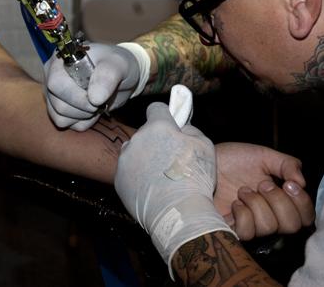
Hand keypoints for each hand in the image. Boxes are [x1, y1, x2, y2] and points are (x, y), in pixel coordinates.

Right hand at [45, 43, 139, 130]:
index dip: (77, 96)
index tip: (98, 98)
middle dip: (85, 107)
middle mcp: (52, 76)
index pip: (56, 83)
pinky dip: (83, 121)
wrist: (121, 78)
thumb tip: (94, 98)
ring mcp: (53, 94)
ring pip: (60, 118)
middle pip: (58, 105)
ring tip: (97, 103)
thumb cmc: (118, 66)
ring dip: (84, 115)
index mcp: (61, 60)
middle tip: (101, 100)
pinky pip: (67, 125)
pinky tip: (92, 110)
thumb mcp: (119, 65)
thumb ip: (107, 76)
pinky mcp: (58, 109)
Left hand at [115, 102, 233, 266]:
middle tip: (170, 159)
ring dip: (144, 157)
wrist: (179, 214)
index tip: (170, 124)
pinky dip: (137, 176)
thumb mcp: (205, 146)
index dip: (164, 115)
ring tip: (160, 177)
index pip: (156, 108)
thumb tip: (181, 127)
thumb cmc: (195, 179)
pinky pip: (128, 170)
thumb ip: (191, 130)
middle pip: (145, 133)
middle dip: (155, 141)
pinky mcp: (118, 179)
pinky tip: (151, 188)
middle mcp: (137, 139)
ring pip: (134, 151)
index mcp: (158, 127)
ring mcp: (125, 160)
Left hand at [213, 142, 314, 239]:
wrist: (205, 162)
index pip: (306, 216)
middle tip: (262, 185)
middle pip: (292, 226)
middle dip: (278, 201)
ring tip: (243, 190)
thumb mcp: (263, 155)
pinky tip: (234, 203)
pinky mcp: (233, 230)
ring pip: (269, 227)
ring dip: (256, 204)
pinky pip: (247, 232)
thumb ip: (287, 164)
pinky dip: (242, 214)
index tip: (288, 184)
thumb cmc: (233, 159)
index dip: (302, 203)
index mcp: (282, 198)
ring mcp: (252, 224)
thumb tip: (301, 183)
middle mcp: (270, 215)